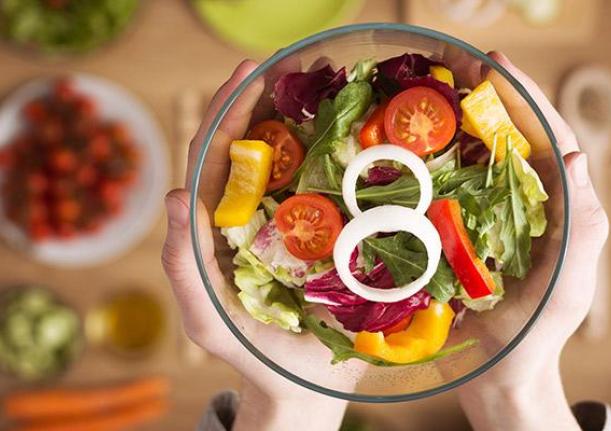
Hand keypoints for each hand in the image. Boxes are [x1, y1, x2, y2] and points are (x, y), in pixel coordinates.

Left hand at [161, 60, 348, 430]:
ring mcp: (299, 224)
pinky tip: (370, 137)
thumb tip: (174, 194)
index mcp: (221, 225)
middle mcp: (259, 215)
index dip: (228, 111)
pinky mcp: (334, 238)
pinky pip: (341, 193)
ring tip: (334, 83)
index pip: (215, 157)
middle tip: (300, 62)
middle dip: (272, 99)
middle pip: (258, 146)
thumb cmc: (250, 355)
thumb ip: (183, 268)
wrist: (301, 388)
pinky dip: (351, 160)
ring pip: (300, 163)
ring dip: (312, 119)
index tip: (250, 74)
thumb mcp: (206, 318)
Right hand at [454, 53, 608, 430]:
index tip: (494, 64)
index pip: (552, 137)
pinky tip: (419, 141)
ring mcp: (504, 216)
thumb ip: (581, 228)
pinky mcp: (476, 231)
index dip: (526, 96)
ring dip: (462, 119)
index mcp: (568, 209)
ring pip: (487, 155)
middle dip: (491, 95)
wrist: (499, 376)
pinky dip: (441, 157)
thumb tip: (578, 158)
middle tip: (454, 63)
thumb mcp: (564, 287)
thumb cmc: (534, 338)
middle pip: (518, 136)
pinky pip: (460, 184)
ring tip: (433, 88)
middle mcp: (538, 204)